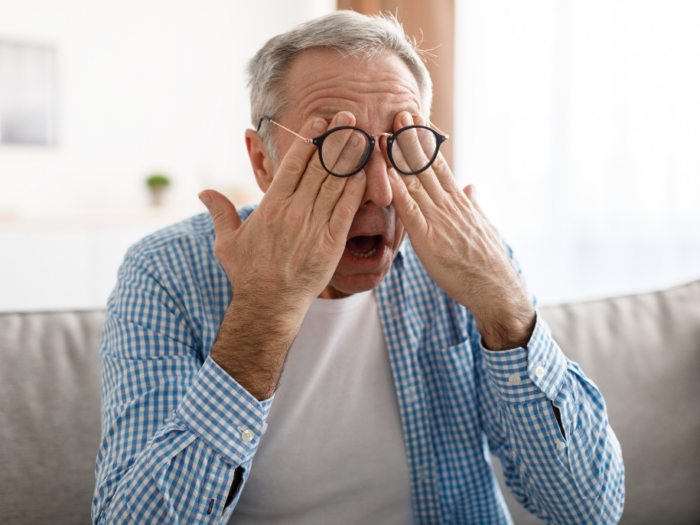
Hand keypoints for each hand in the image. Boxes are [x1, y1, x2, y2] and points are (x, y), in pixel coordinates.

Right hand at [199, 112, 366, 397]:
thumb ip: (220, 212)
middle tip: (348, 115)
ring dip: (350, 157)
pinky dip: (358, 189)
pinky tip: (367, 171)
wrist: (268, 306)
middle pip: (319, 167)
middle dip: (335, 139)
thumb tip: (204, 192)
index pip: (293, 164)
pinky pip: (347, 210)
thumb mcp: (228, 241)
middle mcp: (294, 211)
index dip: (309, 140)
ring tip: (362, 134)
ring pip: (335, 184)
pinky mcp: (331, 243)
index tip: (321, 122)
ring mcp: (314, 226)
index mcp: (271, 206)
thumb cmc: (247, 273)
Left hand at [385, 112, 534, 349]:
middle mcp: (449, 204)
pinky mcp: (429, 239)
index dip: (425, 141)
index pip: (439, 165)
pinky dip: (397, 192)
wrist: (496, 290)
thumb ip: (473, 204)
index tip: (414, 120)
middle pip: (426, 166)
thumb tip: (471, 186)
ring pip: (415, 183)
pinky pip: (410, 211)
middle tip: (397, 112)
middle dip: (410, 139)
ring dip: (398, 159)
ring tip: (383, 134)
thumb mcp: (484, 226)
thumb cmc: (487, 263)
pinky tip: (385, 175)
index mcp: (459, 201)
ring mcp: (439, 220)